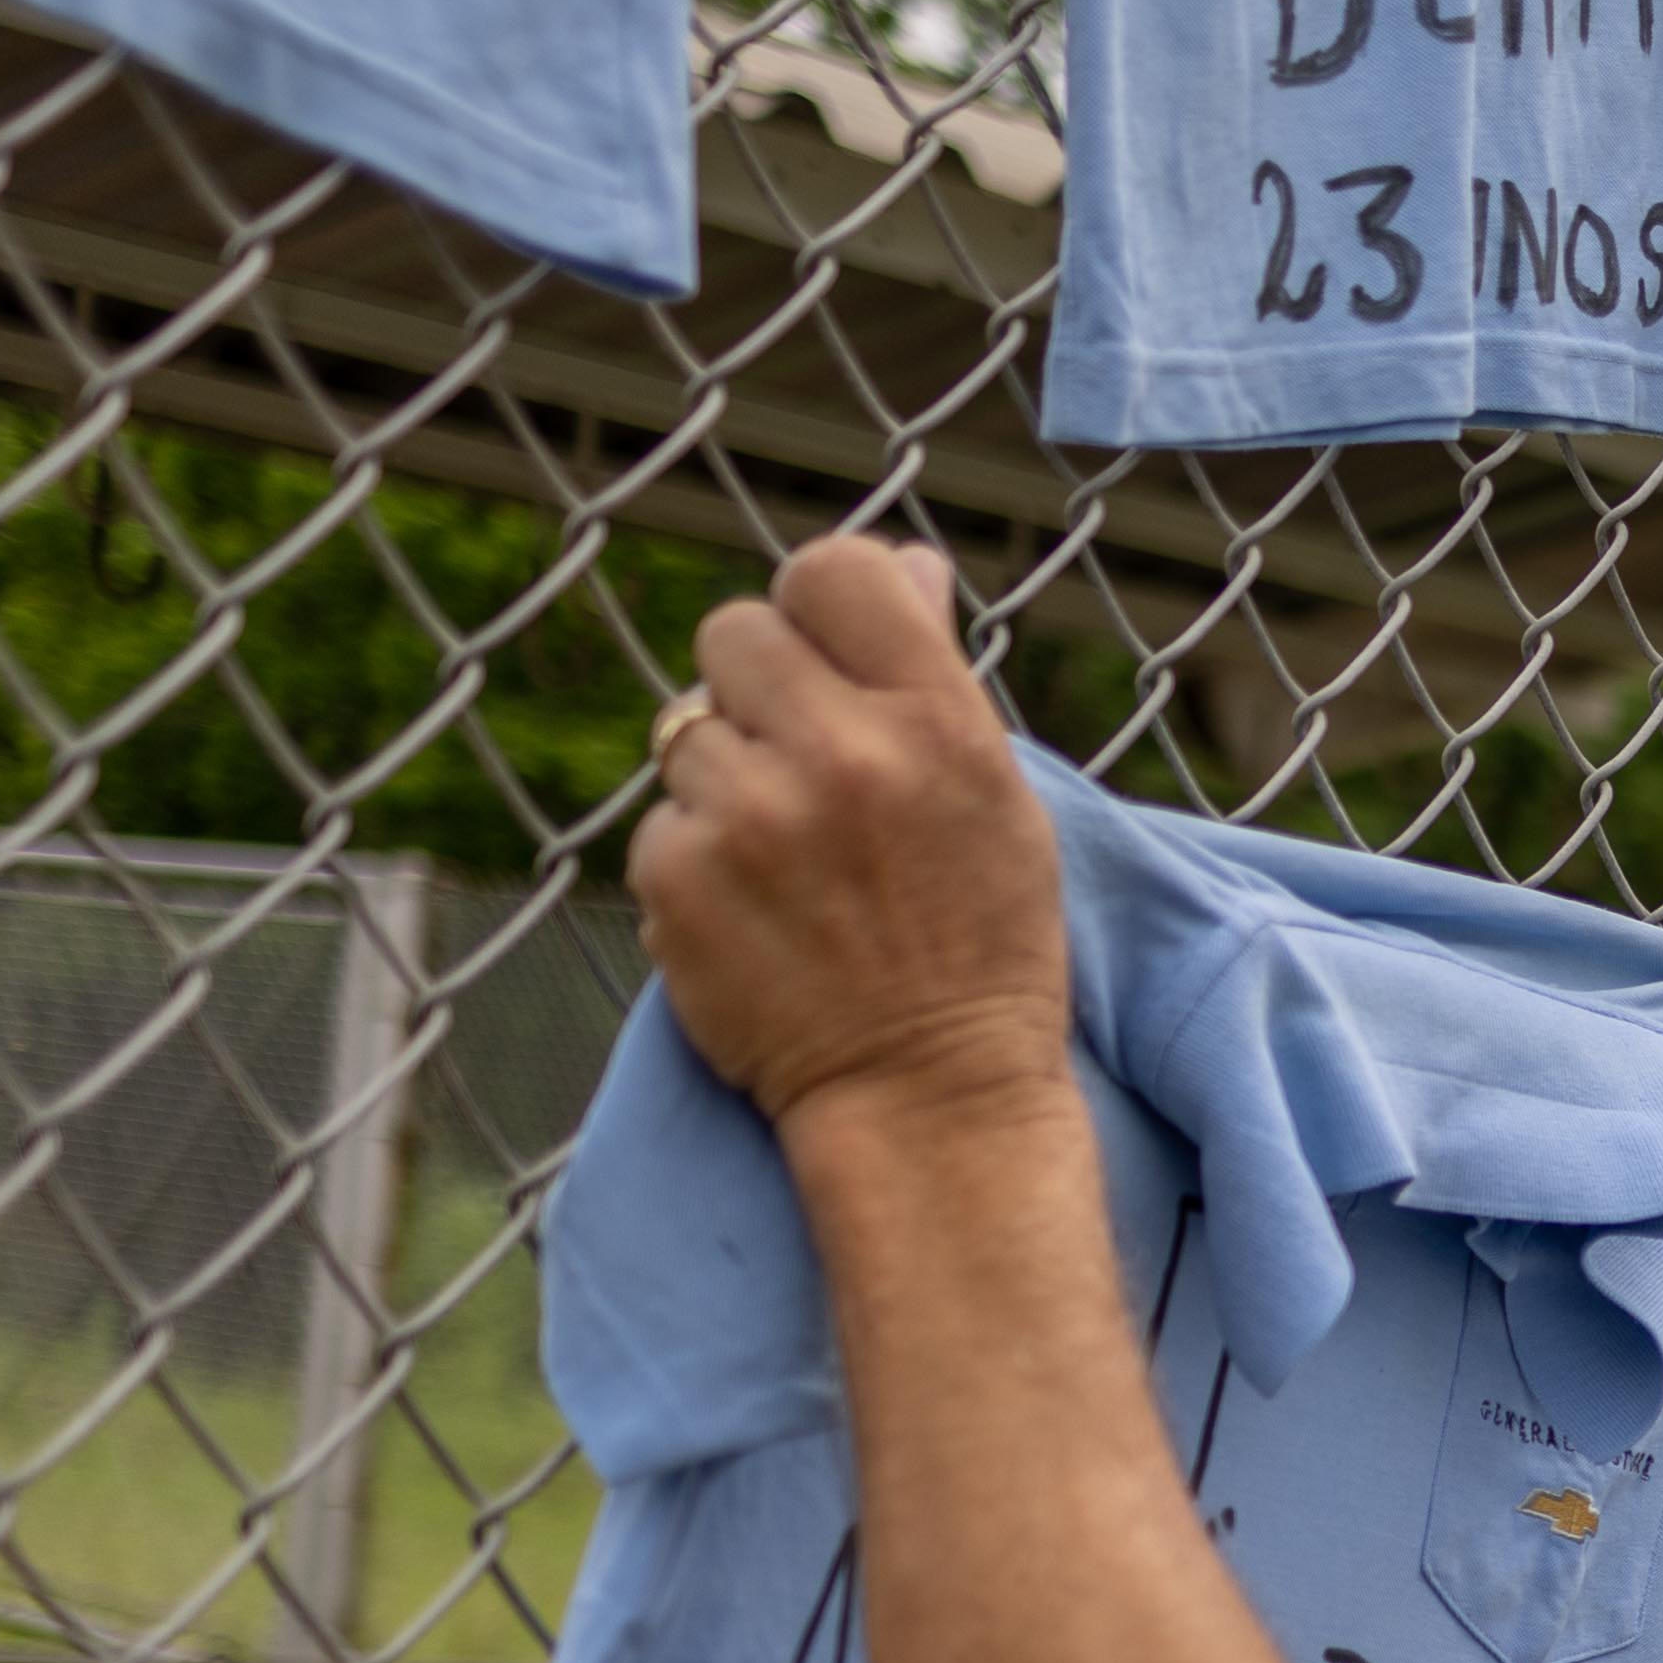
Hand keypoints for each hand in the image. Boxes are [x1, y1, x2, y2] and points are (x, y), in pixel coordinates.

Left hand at [627, 537, 1067, 1136]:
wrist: (928, 1099)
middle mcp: (843, 755)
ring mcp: (750, 816)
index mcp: (937, 724)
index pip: (831, 569)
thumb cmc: (980, 949)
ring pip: (685, 729)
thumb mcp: (1000, 801)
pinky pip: (661, 822)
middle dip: (758, 688)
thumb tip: (904, 563)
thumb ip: (935, 676)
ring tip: (790, 860)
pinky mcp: (678, 878)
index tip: (830, 657)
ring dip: (726, 780)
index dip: (819, 605)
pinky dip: (697, 862)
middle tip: (803, 765)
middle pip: (733, 631)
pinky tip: (758, 916)